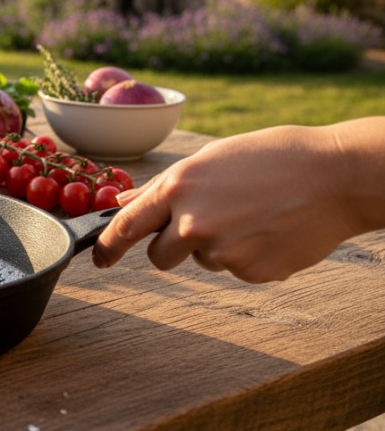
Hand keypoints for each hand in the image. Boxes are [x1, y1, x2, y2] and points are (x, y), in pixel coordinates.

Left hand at [91, 122, 379, 282]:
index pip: (127, 226)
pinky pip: (236, 270)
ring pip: (203, 262)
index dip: (107, 247)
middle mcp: (193, 223)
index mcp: (178, 187)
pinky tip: (270, 230)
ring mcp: (222, 251)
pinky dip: (248, 256)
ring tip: (252, 215)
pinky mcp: (251, 273)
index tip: (97, 259)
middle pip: (160, 257)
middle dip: (172, 248)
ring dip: (217, 247)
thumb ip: (163, 187)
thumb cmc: (271, 158)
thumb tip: (123, 202)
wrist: (334, 176)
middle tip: (206, 225)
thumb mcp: (209, 160)